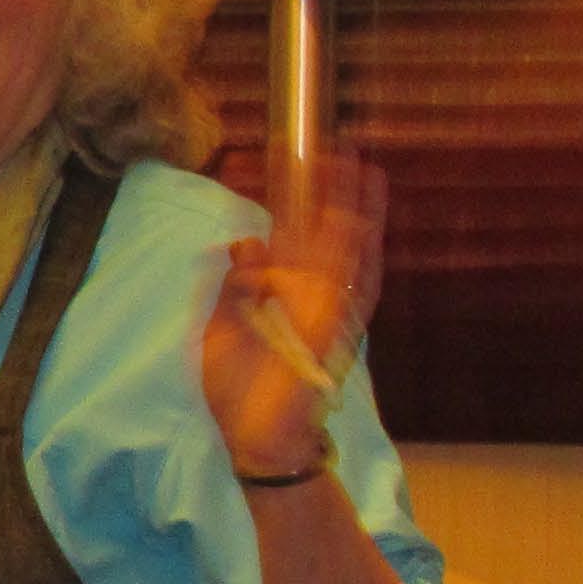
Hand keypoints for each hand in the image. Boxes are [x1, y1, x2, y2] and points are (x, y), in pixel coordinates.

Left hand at [200, 153, 385, 482]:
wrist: (255, 443)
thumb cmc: (235, 395)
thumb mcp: (218, 332)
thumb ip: (230, 287)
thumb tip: (242, 242)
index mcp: (275, 293)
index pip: (283, 230)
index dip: (281, 194)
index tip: (277, 154)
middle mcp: (304, 294)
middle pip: (318, 227)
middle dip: (322, 186)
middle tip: (325, 140)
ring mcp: (324, 309)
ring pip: (343, 246)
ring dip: (350, 205)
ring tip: (355, 163)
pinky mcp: (336, 330)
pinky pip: (355, 286)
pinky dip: (361, 254)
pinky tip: (364, 220)